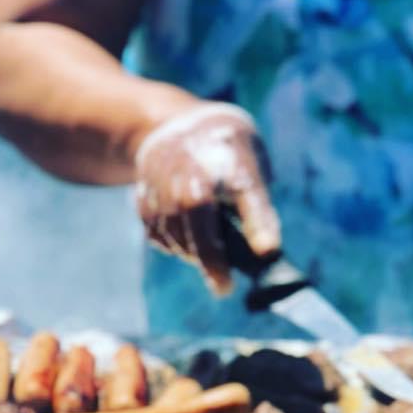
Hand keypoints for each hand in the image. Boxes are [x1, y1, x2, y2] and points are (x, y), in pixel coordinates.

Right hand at [133, 102, 281, 295]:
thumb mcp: (251, 167)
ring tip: (209, 262)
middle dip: (210, 254)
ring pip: (172, 225)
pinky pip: (155, 231)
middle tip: (224, 288)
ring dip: (191, 253)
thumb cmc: (226, 154)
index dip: (258, 221)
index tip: (268, 251)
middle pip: (196, 207)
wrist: (174, 124)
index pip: (247, 187)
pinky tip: (185, 243)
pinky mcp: (143, 190)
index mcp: (231, 153)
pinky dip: (171, 244)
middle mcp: (193, 159)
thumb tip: (265, 254)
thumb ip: (257, 208)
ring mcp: (163, 172)